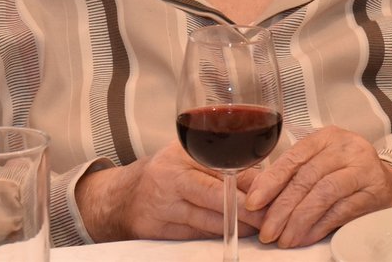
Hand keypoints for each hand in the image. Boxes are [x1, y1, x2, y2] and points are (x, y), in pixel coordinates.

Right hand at [75, 141, 265, 241]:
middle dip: (245, 211)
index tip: (270, 196)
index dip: (248, 186)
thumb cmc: (166, 170)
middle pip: (215, 197)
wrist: (122, 195)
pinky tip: (231, 235)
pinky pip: (193, 235)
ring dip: (234, 227)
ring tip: (258, 229)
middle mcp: (170, 179)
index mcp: (182, 154)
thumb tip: (262, 180)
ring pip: (206, 221)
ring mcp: (161, 207)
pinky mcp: (156, 231)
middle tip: (269, 218)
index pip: (221, 171)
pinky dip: (215, 236)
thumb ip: (224, 165)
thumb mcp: (192, 156)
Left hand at [244, 126, 391, 246]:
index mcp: (327, 136)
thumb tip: (244, 185)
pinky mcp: (374, 191)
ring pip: (324, 193)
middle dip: (282, 207)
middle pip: (307, 177)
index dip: (271, 180)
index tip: (252, 202)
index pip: (294, 156)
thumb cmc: (344, 174)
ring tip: (284, 239)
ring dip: (299, 220)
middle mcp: (346, 147)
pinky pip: (341, 210)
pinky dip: (319, 227)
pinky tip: (304, 238)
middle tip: (267, 231)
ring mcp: (363, 168)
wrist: (389, 186)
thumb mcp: (315, 165)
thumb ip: (284, 174)